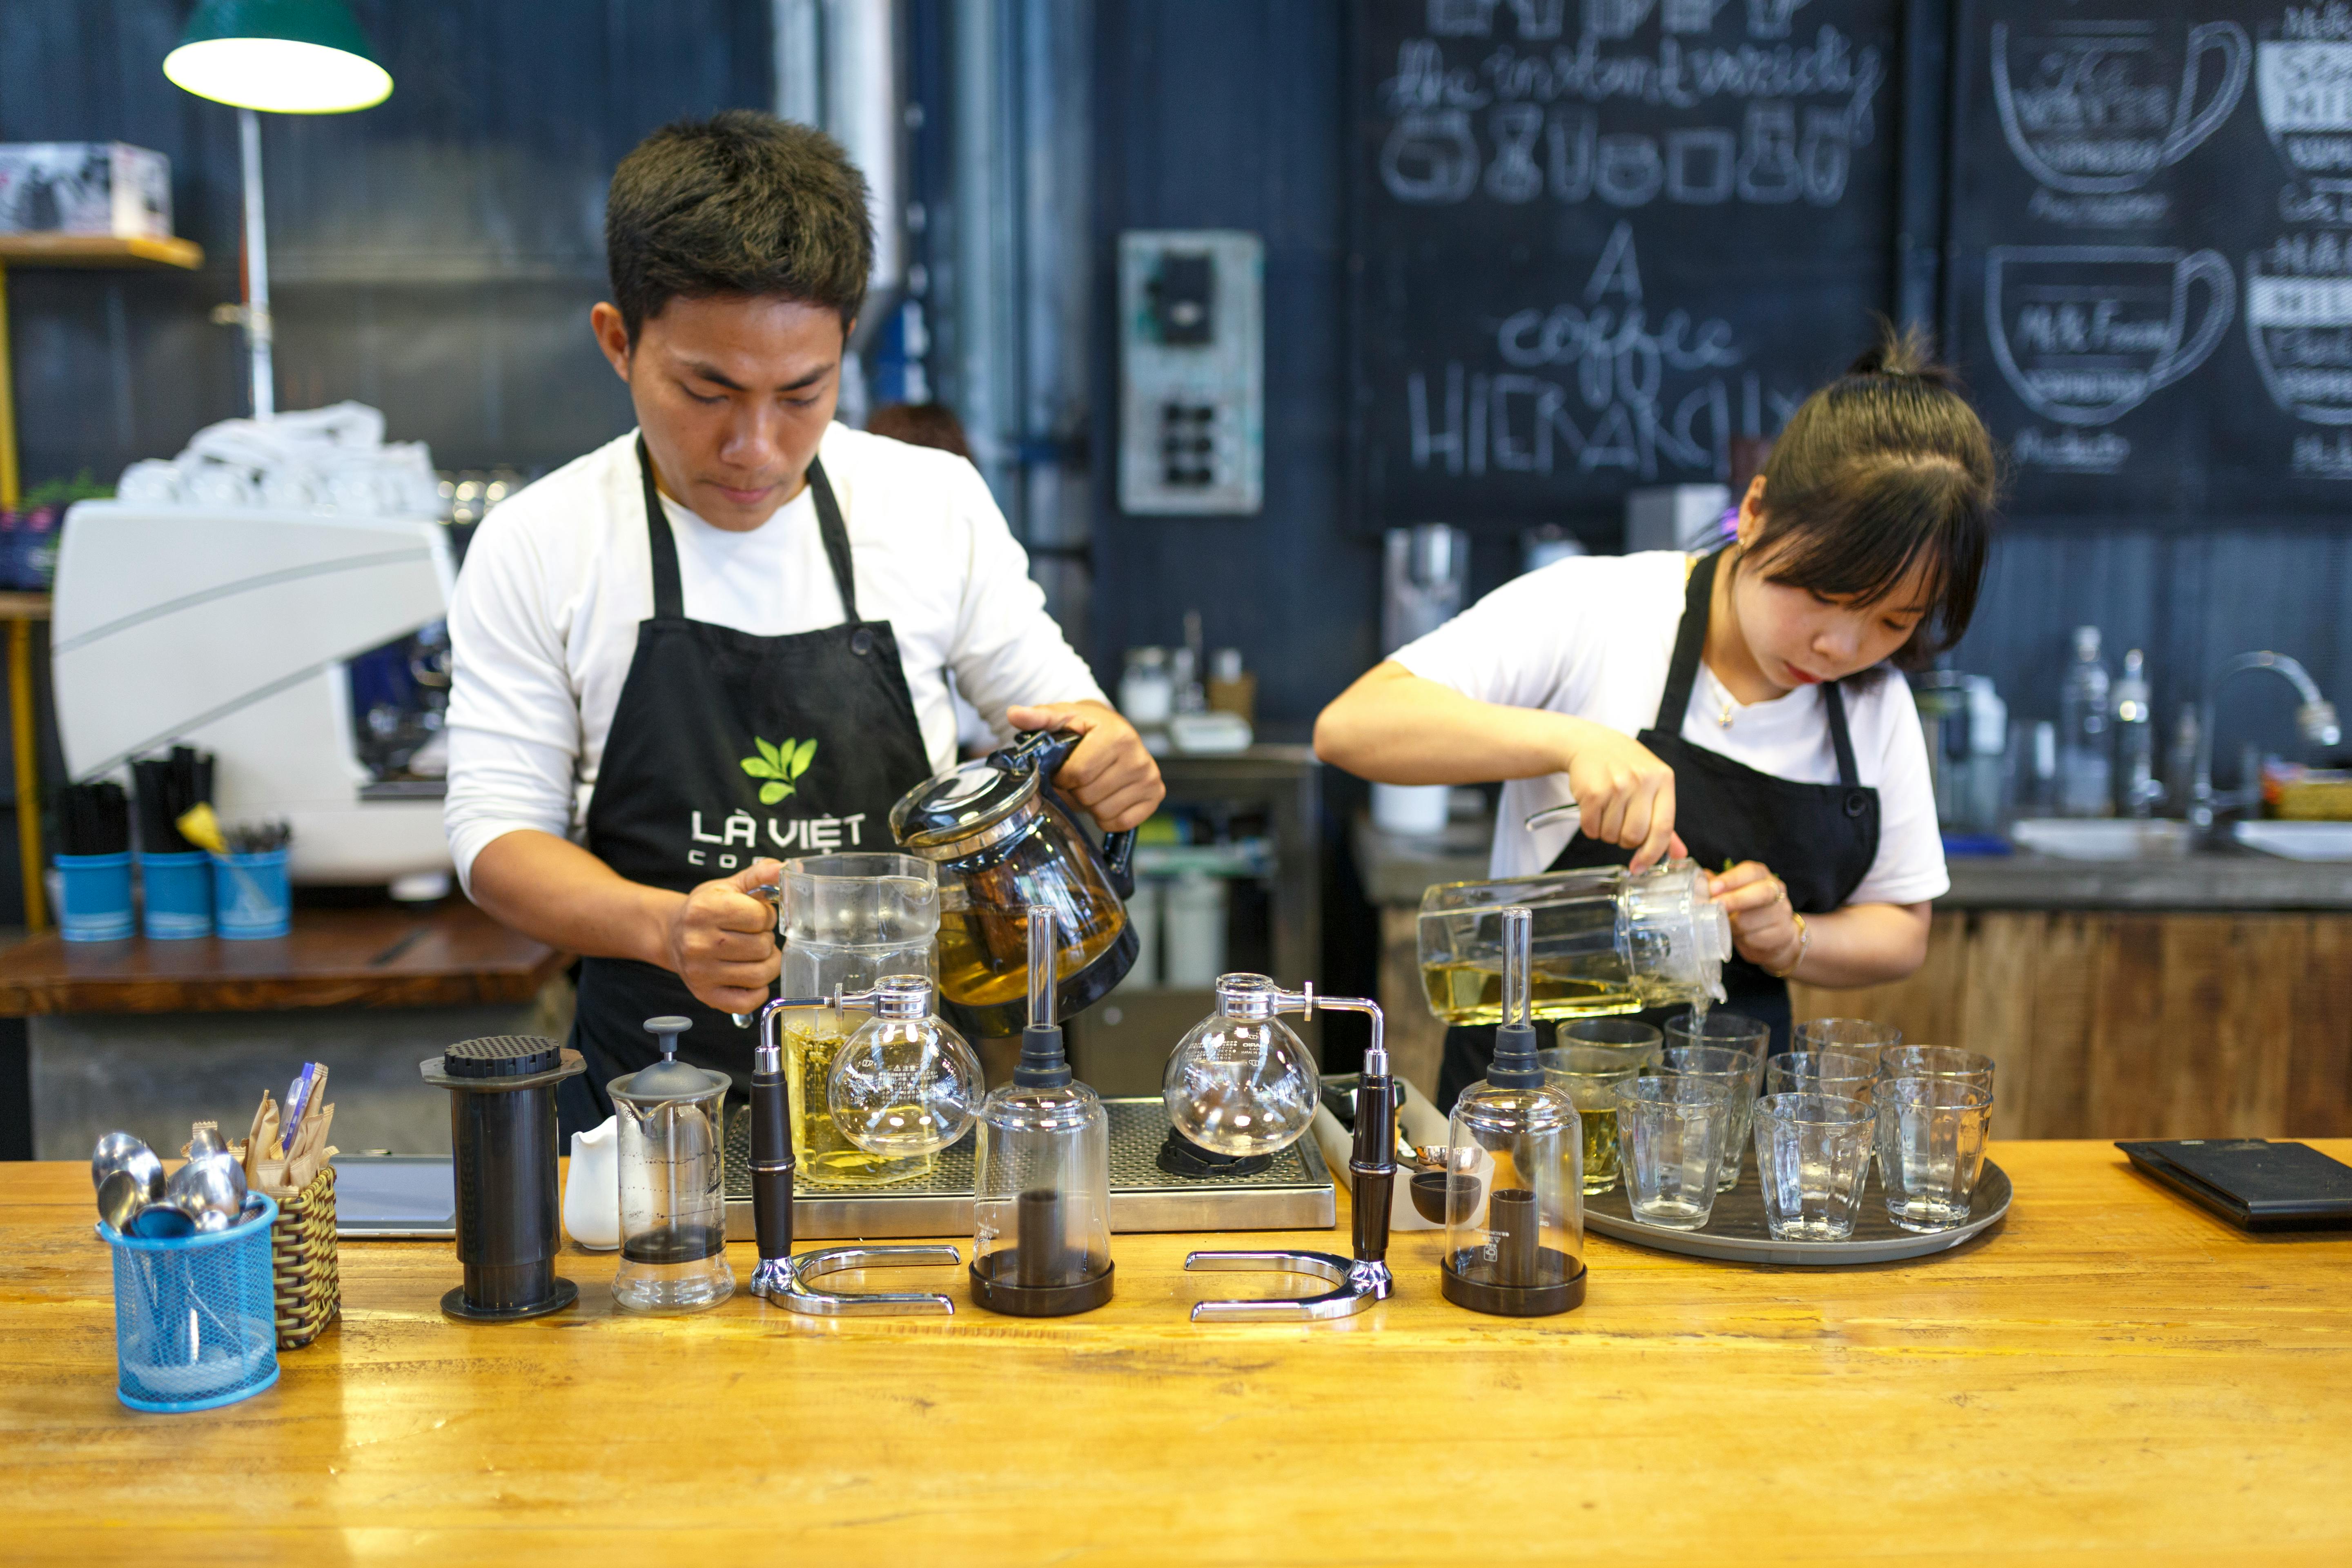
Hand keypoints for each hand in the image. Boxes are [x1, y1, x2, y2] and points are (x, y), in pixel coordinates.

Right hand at [664, 858, 782, 1014]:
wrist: (672, 934)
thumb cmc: (706, 909)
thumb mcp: (730, 886)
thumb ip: (760, 874)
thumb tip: (785, 868)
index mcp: (705, 909)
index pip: (760, 917)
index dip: (765, 916)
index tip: (754, 916)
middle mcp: (699, 942)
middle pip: (762, 946)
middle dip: (765, 939)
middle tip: (752, 936)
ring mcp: (701, 972)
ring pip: (761, 974)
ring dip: (767, 964)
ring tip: (755, 954)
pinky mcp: (705, 995)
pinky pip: (750, 1000)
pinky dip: (758, 990)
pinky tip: (750, 976)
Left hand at [1005, 699, 1164, 830]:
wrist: (1115, 731)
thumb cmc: (1085, 728)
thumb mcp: (1063, 718)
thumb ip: (1039, 718)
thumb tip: (1014, 713)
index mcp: (1116, 735)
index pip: (1078, 773)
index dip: (1062, 776)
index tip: (1063, 769)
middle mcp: (1139, 757)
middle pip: (1090, 795)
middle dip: (1076, 790)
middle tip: (1079, 778)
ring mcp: (1150, 778)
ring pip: (1104, 811)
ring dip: (1091, 804)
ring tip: (1093, 784)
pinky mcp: (1155, 795)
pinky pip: (1121, 822)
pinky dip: (1108, 816)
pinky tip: (1107, 796)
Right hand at [1561, 725, 1686, 870]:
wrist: (1592, 743)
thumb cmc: (1626, 767)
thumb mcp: (1653, 785)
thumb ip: (1664, 821)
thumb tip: (1679, 854)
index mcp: (1663, 780)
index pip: (1663, 828)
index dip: (1653, 853)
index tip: (1641, 866)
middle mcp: (1642, 781)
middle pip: (1634, 836)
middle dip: (1625, 840)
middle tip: (1620, 826)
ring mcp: (1617, 785)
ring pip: (1611, 835)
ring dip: (1606, 833)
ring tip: (1607, 812)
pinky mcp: (1593, 791)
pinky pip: (1591, 828)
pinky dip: (1590, 827)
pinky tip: (1593, 810)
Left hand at [1710, 861, 1802, 974]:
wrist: (1773, 937)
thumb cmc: (1747, 911)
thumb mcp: (1733, 895)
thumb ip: (1717, 886)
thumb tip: (1698, 880)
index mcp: (1762, 876)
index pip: (1750, 872)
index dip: (1731, 879)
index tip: (1713, 888)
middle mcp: (1776, 890)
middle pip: (1761, 892)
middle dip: (1735, 899)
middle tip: (1714, 905)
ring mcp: (1782, 912)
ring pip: (1753, 919)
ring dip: (1733, 925)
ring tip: (1724, 926)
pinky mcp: (1782, 934)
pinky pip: (1756, 938)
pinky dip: (1742, 939)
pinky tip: (1739, 937)